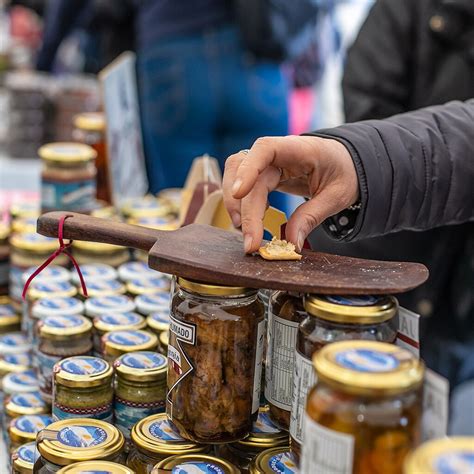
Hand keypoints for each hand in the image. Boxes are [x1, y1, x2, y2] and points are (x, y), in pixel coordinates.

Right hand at [223, 135, 358, 252]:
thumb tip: (291, 242)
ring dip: (235, 204)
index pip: (264, 149)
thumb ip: (312, 216)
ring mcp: (268, 163)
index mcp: (298, 149)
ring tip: (244, 230)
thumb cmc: (344, 172)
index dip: (248, 169)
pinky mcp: (265, 175)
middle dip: (244, 209)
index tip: (239, 193)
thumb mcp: (337, 196)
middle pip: (247, 173)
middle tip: (250, 243)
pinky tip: (254, 222)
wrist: (345, 163)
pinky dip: (243, 205)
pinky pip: (245, 186)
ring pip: (236, 176)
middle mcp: (278, 153)